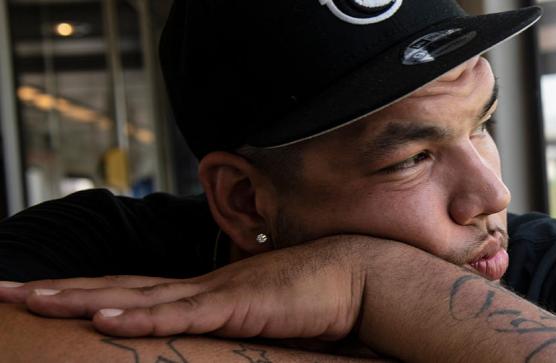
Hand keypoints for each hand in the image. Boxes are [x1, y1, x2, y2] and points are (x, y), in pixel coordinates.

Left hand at [0, 236, 376, 339]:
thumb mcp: (258, 315)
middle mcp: (197, 286)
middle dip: (60, 290)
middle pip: (116, 287)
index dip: (85, 290)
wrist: (353, 275)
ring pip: (135, 296)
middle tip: (6, 289)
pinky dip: (139, 316)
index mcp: (201, 290)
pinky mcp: (236, 306)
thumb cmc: (311, 298)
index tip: (43, 293)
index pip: (131, 289)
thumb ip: (228, 324)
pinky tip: (103, 318)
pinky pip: (180, 315)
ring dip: (81, 298)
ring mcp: (214, 294)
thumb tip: (209, 338)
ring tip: (32, 299)